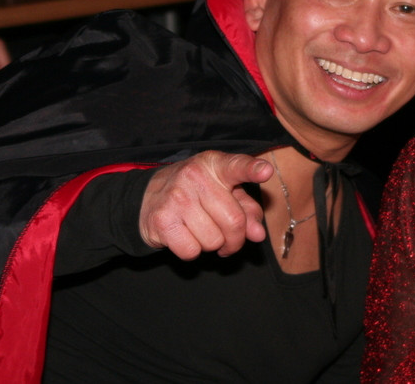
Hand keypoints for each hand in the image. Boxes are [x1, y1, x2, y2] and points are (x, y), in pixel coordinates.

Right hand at [139, 151, 273, 259]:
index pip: (237, 166)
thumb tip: (258, 234)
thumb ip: (247, 209)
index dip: (253, 170)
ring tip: (202, 231)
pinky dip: (192, 251)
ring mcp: (176, 197)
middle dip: (235, 240)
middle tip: (229, 240)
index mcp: (216, 164)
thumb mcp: (224, 191)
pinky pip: (191, 251)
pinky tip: (185, 236)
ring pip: (214, 241)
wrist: (148, 197)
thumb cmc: (197, 194)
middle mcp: (195, 176)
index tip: (266, 171)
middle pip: (234, 221)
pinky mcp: (162, 220)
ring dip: (212, 245)